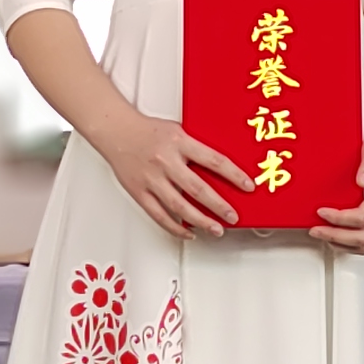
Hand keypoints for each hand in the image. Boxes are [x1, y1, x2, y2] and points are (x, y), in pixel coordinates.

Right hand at [96, 110, 246, 239]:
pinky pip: (159, 215)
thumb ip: (195, 149)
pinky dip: (175, 227)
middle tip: (233, 217)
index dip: (234, 175)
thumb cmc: (148, 131)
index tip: (247, 186)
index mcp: (179, 142)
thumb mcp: (178, 131)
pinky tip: (188, 232)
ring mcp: (151, 179)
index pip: (214, 161)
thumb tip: (221, 168)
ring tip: (216, 229)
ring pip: (179, 207)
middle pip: (198, 188)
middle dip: (219, 205)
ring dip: (200, 221)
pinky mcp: (139, 192)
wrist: (116, 131)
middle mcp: (166, 161)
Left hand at [311, 132, 363, 256]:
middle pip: (363, 237)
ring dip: (341, 244)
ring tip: (323, 235)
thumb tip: (362, 180)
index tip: (322, 211)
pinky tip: (335, 237)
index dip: (339, 218)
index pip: (362, 217)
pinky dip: (348, 245)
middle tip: (316, 230)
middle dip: (335, 236)